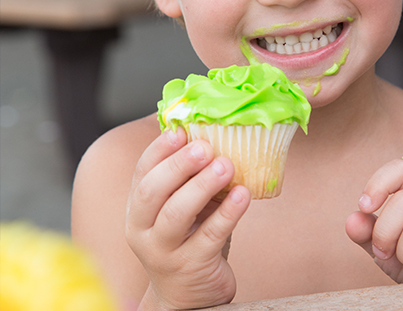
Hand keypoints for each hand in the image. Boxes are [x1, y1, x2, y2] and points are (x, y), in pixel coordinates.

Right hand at [126, 127, 250, 309]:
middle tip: (205, 147)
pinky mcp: (192, 267)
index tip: (181, 130)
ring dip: (201, 186)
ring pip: (176, 215)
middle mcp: (143, 231)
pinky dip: (227, 212)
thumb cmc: (188, 239)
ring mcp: (165, 252)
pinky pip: (209, 236)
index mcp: (138, 209)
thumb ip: (187, 177)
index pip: (142, 173)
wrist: (187, 296)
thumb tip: (210, 132)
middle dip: (178, 166)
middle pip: (152, 193)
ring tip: (226, 165)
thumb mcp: (180, 206)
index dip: (160, 149)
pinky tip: (243, 193)